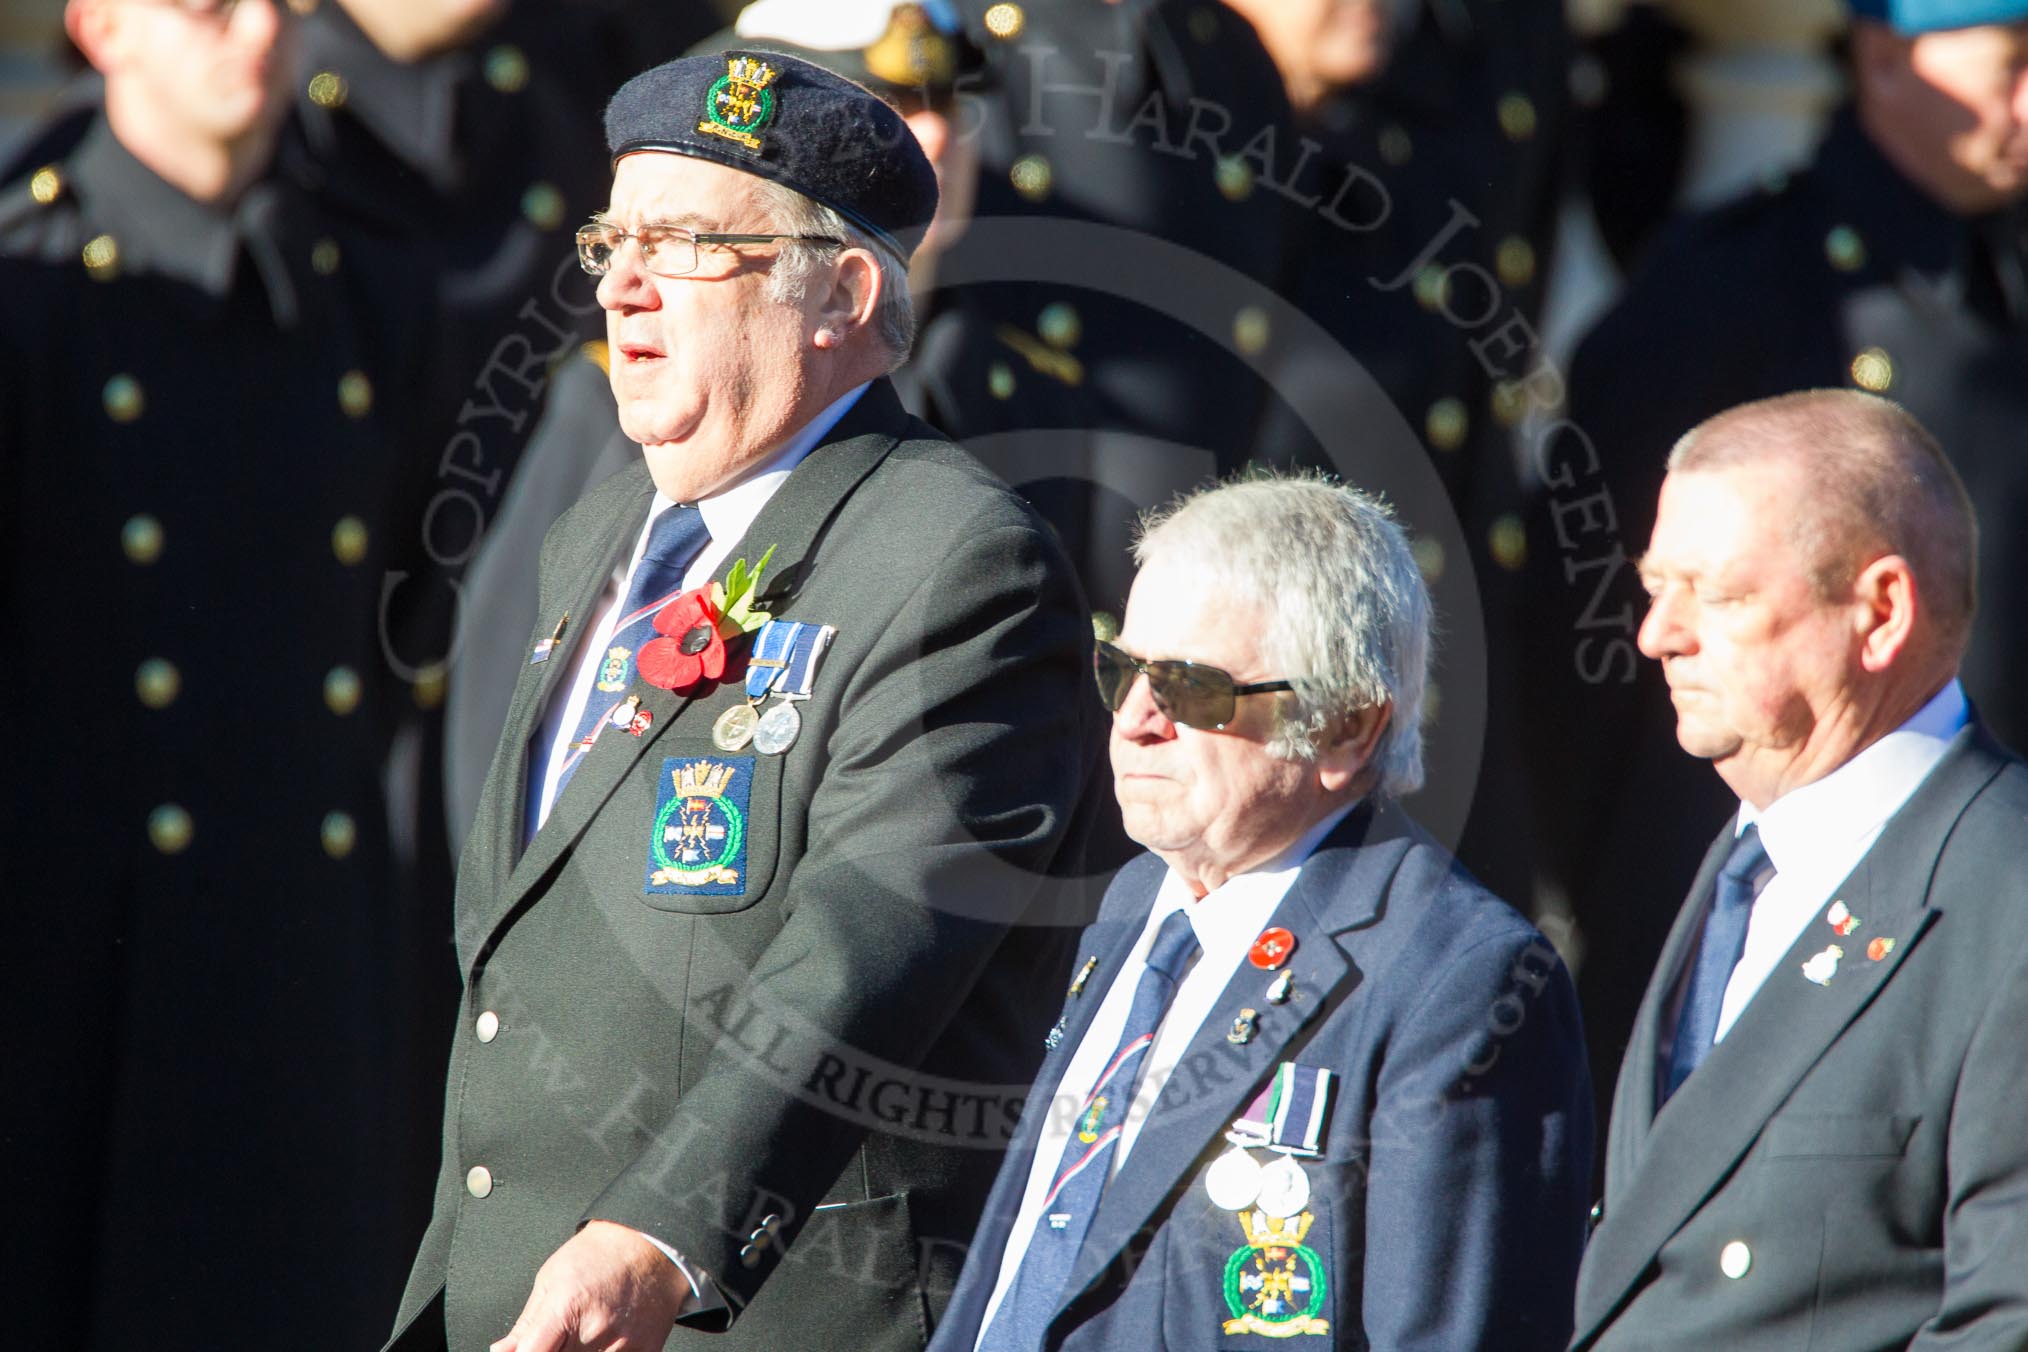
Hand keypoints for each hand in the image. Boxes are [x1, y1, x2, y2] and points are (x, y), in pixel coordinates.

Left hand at [491, 1220, 694, 1351]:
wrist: (650, 1246)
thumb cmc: (599, 1256)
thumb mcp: (551, 1278)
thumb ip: (526, 1323)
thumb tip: (502, 1351)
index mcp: (564, 1307)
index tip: (526, 1350)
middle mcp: (594, 1329)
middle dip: (554, 1350)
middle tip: (560, 1337)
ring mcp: (622, 1343)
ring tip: (582, 1336)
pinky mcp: (645, 1349)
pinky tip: (605, 1341)